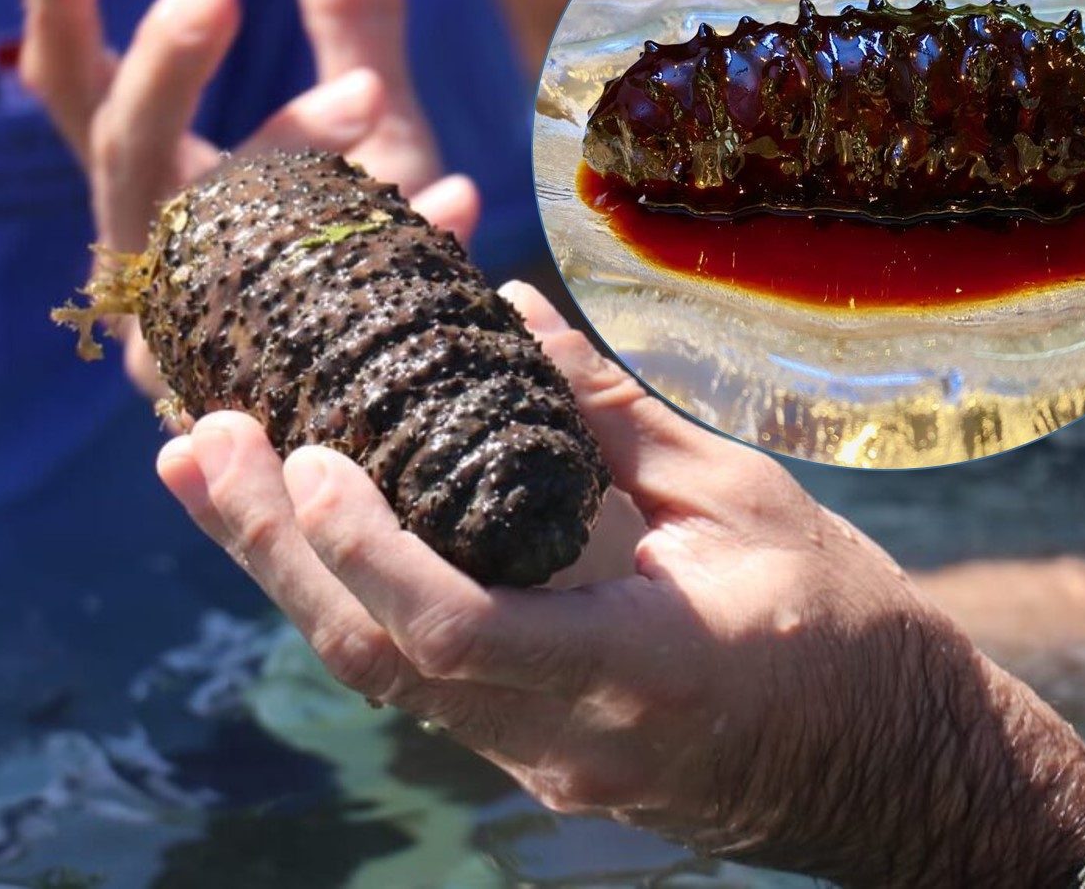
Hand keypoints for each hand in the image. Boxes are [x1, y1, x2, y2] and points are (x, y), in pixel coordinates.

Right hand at [19, 0, 476, 395]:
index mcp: (153, 185)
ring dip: (281, 157)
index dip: (57, 14)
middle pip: (124, 156)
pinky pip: (303, 313)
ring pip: (207, 232)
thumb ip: (348, 19)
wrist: (401, 391)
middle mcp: (153, 260)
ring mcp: (192, 339)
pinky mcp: (249, 401)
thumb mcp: (360, 127)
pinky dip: (381, 246)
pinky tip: (451, 204)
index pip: (80, 95)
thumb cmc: (364, 246)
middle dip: (162, 71)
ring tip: (367, 97)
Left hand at [157, 281, 1084, 887]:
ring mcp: (539, 759)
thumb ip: (612, 415)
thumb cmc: (843, 623)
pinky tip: (297, 526)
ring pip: (375, 672)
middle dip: (271, 550)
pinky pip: (410, 674)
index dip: (366, 547)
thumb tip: (509, 313)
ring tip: (208, 471)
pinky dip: (345, 591)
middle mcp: (566, 733)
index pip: (460, 630)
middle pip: (377, 658)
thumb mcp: (742, 500)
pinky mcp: (526, 752)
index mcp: (639, 665)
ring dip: (285, 569)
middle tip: (197, 446)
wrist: (887, 770)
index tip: (305, 456)